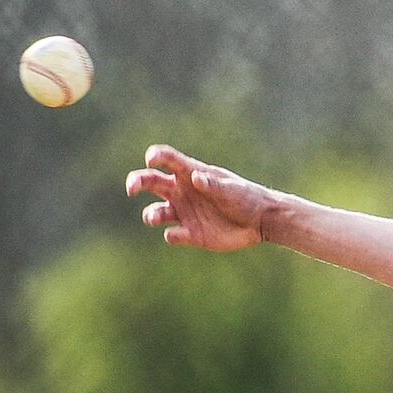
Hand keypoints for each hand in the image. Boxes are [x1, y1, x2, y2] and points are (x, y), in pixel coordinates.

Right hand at [124, 144, 274, 251]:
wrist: (259, 222)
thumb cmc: (246, 198)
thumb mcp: (232, 190)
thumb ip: (214, 185)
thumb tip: (196, 178)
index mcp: (190, 174)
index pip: (166, 159)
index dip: (155, 156)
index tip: (151, 160)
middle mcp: (181, 192)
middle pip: (150, 182)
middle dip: (137, 182)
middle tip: (132, 189)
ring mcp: (184, 213)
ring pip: (156, 212)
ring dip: (151, 214)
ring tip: (156, 217)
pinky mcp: (190, 234)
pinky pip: (172, 235)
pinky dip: (172, 236)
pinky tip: (180, 235)